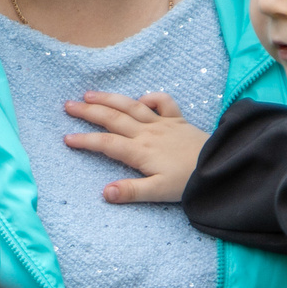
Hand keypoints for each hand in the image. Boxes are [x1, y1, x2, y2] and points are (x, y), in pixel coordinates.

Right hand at [62, 91, 206, 203]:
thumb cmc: (189, 183)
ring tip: (90, 94)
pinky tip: (140, 98)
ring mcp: (163, 124)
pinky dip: (151, 97)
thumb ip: (131, 192)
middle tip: (68, 105)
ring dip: (110, 99)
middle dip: (89, 112)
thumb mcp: (159, 193)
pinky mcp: (178, 120)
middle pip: (113, 119)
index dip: (85, 140)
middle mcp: (147, 133)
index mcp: (140, 152)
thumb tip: (105, 192)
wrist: (219, 167)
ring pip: (131, 106)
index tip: (67, 138)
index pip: (106, 143)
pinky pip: (164, 103)